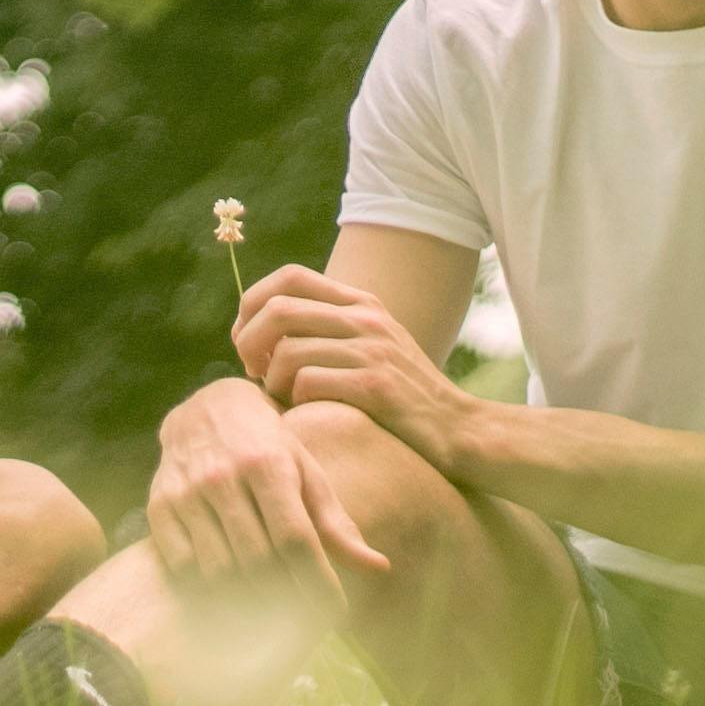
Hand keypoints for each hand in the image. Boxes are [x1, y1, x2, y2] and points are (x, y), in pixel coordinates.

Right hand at [143, 375, 388, 600]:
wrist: (206, 409)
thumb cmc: (269, 447)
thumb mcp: (307, 473)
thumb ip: (337, 524)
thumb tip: (380, 569)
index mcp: (269, 465)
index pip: (296, 541)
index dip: (317, 585)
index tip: (334, 613)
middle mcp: (224, 476)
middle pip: (258, 561)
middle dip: (286, 598)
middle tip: (303, 615)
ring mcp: (186, 491)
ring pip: (219, 569)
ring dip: (247, 596)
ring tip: (269, 604)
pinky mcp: (159, 504)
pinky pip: (183, 565)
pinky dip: (207, 584)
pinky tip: (229, 584)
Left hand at [233, 264, 474, 469]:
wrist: (458, 429)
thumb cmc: (403, 398)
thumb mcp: (372, 347)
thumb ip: (329, 330)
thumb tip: (263, 329)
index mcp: (361, 303)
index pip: (289, 276)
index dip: (253, 302)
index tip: (246, 337)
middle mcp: (366, 318)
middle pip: (278, 309)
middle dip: (249, 341)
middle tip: (252, 370)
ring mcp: (372, 350)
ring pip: (287, 352)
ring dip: (272, 382)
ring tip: (284, 399)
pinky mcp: (375, 386)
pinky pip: (307, 383)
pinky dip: (294, 401)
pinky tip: (308, 412)